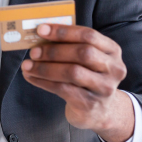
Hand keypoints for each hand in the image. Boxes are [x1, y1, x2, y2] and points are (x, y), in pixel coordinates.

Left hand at [20, 24, 133, 141]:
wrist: (101, 111)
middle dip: (54, 51)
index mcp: (112, 50)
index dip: (63, 31)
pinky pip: (63, 89)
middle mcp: (113, 68)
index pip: (89, 35)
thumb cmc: (88, 78)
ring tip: (27, 66)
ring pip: (72, 72)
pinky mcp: (90, 104)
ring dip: (45, 68)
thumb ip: (71, 46)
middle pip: (83, 53)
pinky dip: (43, 82)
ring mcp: (104, 88)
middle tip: (33, 52)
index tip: (41, 30)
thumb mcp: (88, 60)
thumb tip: (41, 35)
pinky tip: (31, 77)